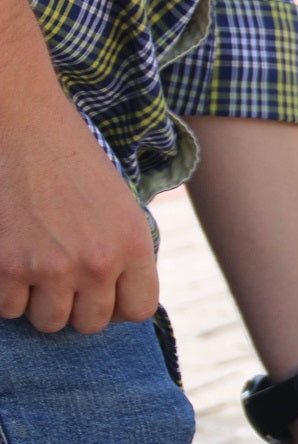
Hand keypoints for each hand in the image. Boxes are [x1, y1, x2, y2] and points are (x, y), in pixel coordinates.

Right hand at [0, 88, 157, 333]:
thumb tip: (118, 300)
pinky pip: (8, 308)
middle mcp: (99, 262)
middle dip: (73, 305)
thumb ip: (122, 252)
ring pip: (49, 321)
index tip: (98, 291)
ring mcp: (52, 267)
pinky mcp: (7, 266)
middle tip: (56, 275)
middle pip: (91, 323)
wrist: (16, 119)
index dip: (116, 306)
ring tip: (29, 263)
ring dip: (36, 301)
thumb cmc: (65, 157)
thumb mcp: (116, 204)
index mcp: (133, 245)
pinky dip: (3, 292)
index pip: (138, 311)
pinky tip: (6, 258)